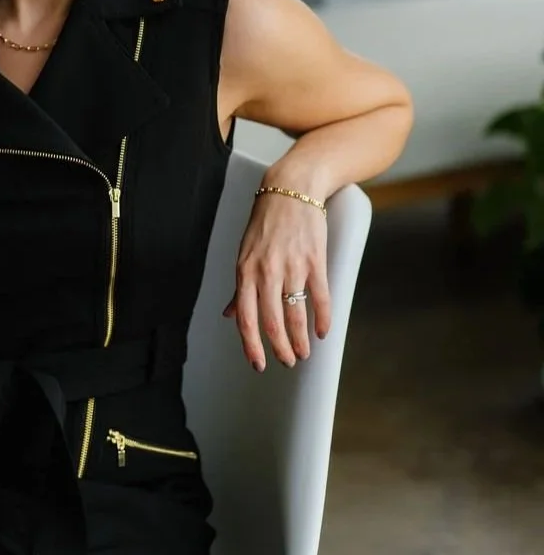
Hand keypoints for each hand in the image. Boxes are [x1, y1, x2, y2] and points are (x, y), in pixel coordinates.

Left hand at [222, 190, 331, 370]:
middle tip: (287, 362)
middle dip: (279, 348)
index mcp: (245, 272)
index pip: (246, 319)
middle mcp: (267, 272)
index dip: (252, 346)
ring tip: (303, 354)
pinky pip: (320, 297)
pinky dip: (322, 318)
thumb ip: (240, 287)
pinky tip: (322, 332)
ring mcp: (292, 267)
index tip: (258, 364)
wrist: (292, 189)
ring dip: (300, 339)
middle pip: (271, 321)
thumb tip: (231, 314)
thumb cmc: (265, 222)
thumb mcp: (245, 253)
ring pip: (295, 314)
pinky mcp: (315, 260)